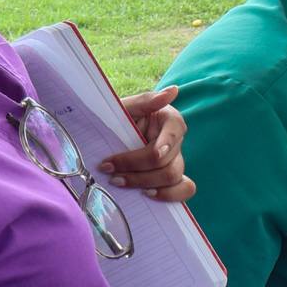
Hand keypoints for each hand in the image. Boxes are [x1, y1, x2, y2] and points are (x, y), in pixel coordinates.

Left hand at [106, 86, 193, 201]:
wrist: (103, 135)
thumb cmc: (113, 118)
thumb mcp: (124, 107)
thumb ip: (146, 101)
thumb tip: (173, 91)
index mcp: (170, 120)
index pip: (173, 135)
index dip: (159, 149)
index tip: (145, 156)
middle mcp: (176, 140)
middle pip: (169, 162)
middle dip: (136, 169)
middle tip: (107, 169)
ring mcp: (175, 160)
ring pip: (174, 177)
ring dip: (143, 182)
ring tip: (117, 181)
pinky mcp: (170, 178)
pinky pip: (183, 189)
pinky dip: (168, 195)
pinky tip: (145, 194)